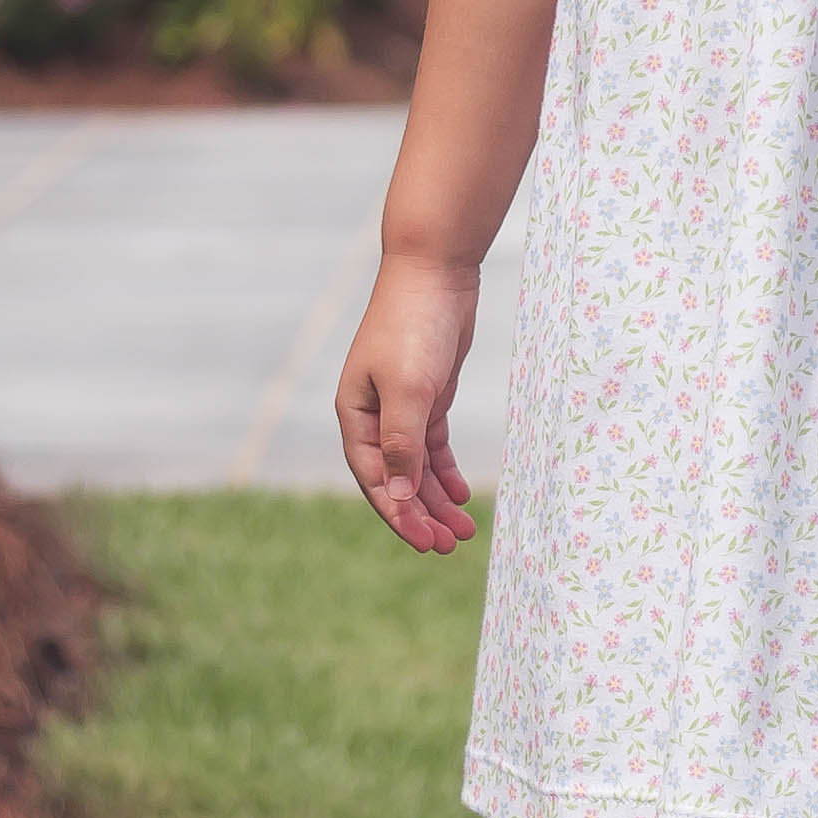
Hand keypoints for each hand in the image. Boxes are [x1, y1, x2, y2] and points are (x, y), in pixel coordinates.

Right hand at [337, 255, 482, 551]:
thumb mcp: (409, 389)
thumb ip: (403, 444)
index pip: (375, 479)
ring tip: (462, 532)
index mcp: (355, 415)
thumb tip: (398, 497)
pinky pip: (432, 446)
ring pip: (416, 466)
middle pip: (395, 479)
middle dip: (420, 515)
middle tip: (449, 546)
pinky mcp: (426, 395)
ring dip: (435, 499)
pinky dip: (443, 471)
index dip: (399, 515)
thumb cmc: (413, 325)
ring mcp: (400, 405)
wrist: (434, 270)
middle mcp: (373, 415)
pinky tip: (459, 494)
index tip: (426, 543)